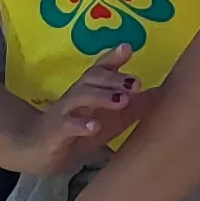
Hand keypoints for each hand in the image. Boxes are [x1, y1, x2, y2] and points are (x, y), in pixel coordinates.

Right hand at [7, 51, 145, 175]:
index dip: (112, 58)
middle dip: (113, 78)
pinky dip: (81, 125)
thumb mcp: (108, 120)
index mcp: (88, 90)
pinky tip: (95, 126)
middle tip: (136, 83)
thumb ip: (133, 108)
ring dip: (101, 96)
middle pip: (91, 79)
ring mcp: (63, 114)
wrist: (37, 153)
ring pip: (79, 97)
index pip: (99, 69)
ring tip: (122, 99)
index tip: (128, 47)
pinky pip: (66, 126)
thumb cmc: (78, 132)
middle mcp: (75, 97)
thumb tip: (162, 94)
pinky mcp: (54, 134)